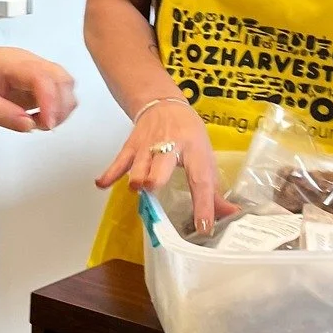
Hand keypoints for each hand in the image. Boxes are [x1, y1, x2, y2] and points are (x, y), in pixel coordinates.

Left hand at [0, 46, 76, 131]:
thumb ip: (1, 114)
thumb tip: (29, 125)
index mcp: (10, 62)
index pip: (40, 76)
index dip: (50, 100)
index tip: (48, 124)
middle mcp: (30, 63)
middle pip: (62, 78)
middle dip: (60, 106)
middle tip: (44, 126)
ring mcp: (38, 71)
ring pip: (66, 86)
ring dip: (61, 109)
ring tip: (39, 123)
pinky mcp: (41, 82)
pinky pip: (60, 94)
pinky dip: (57, 110)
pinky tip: (40, 119)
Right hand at [96, 99, 236, 234]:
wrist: (163, 105)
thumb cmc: (188, 134)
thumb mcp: (204, 156)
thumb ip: (213, 189)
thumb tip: (230, 214)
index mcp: (195, 151)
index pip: (201, 181)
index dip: (203, 206)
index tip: (204, 227)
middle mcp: (171, 147)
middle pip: (160, 168)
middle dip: (154, 180)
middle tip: (153, 189)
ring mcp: (147, 147)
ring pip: (138, 166)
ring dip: (135, 180)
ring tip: (138, 188)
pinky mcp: (131, 147)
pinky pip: (118, 161)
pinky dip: (109, 174)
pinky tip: (102, 184)